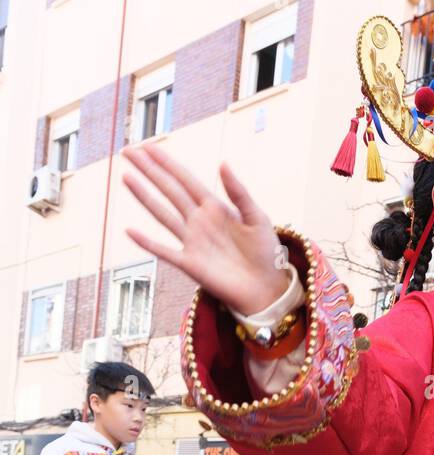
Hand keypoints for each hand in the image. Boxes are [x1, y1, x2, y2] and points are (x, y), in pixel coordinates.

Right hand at [121, 144, 290, 315]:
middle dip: (148, 171)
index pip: (185, 179)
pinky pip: (164, 251)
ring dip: (144, 196)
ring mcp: (192, 242)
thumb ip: (239, 192)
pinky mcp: (190, 264)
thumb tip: (222, 163)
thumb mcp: (257, 217)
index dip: (167, 162)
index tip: (149, 146)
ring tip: (126, 177)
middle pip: (169, 190)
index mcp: (215, 207)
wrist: (268, 289)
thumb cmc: (266, 254)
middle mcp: (199, 221)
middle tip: (128, 152)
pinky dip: (147, 242)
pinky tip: (130, 231)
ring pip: (162, 214)